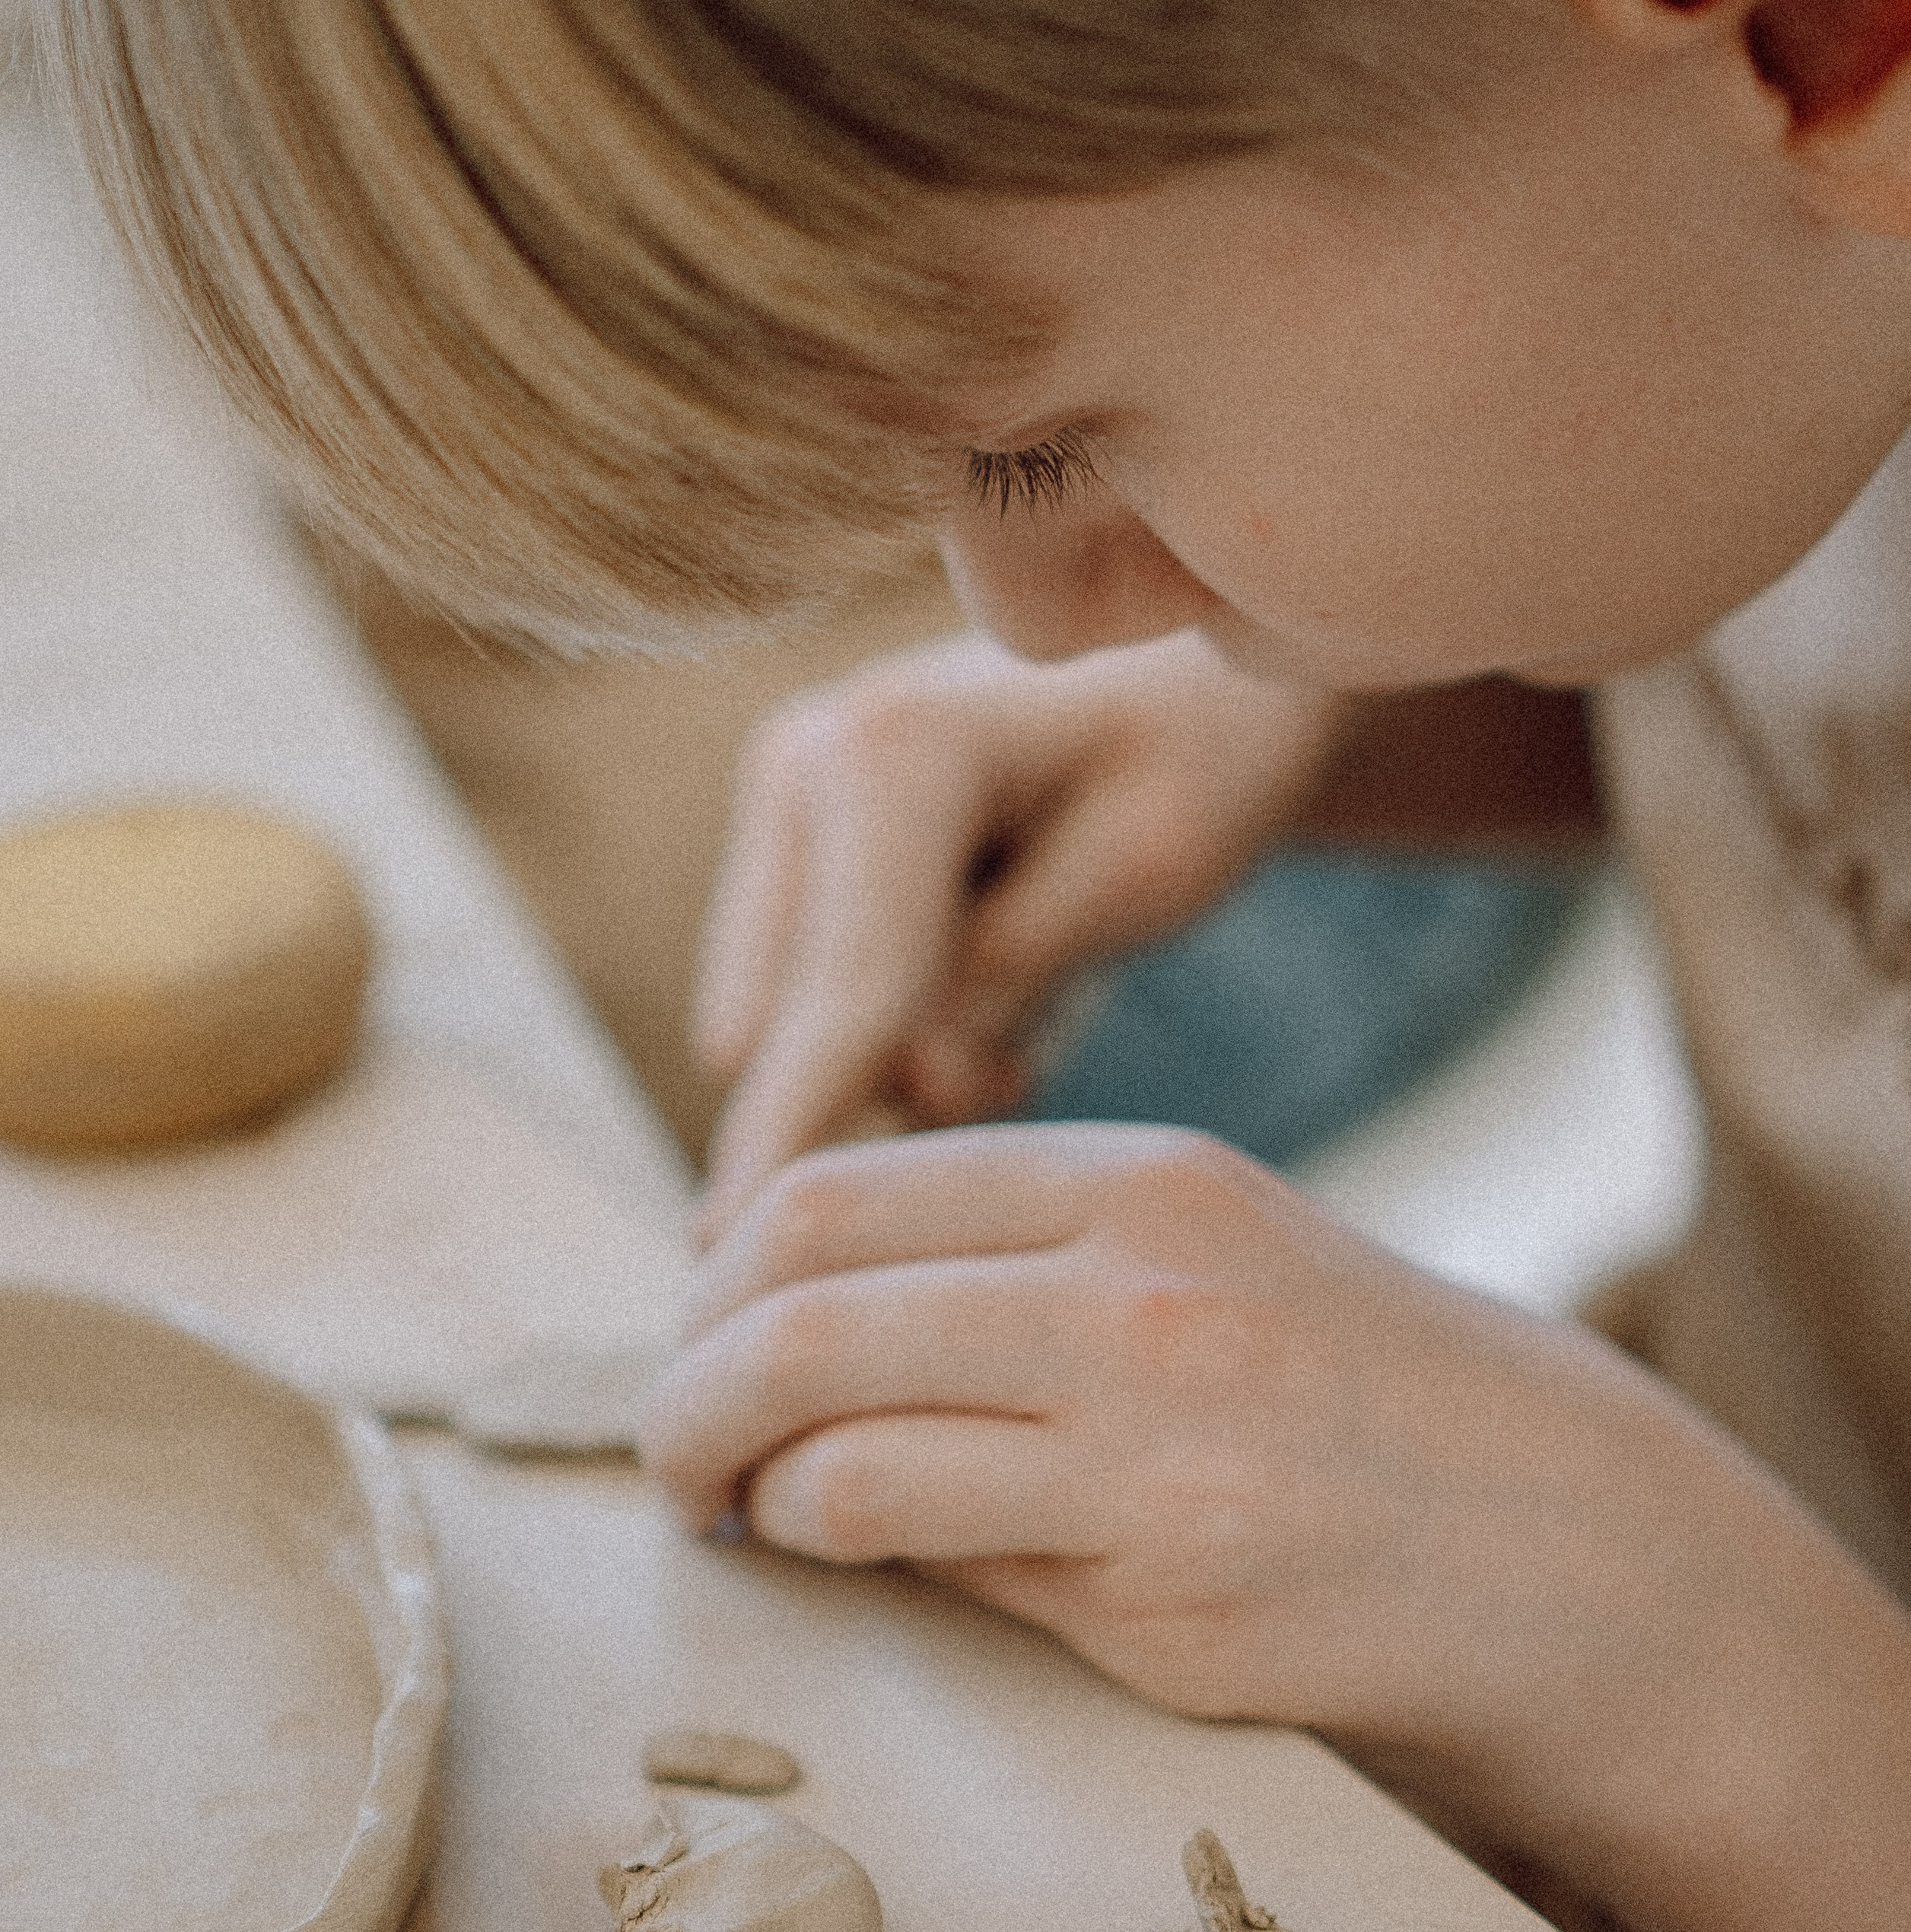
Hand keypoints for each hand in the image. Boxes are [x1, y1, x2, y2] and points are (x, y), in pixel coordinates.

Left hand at [644, 1121, 1834, 1842]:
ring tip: (728, 1510)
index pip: (838, 1192)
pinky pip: (930, 1557)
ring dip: (739, 1485)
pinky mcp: (1163, 1594)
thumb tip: (779, 1307)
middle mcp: (1137, 1292)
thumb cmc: (1342, 1391)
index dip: (720, 1270)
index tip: (698, 1328)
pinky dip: (848, 1553)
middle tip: (668, 1445)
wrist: (1549, 1539)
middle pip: (801, 1305)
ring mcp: (1151, 1447)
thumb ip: (1010, 1262)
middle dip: (688, 1386)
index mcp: (1137, 1182)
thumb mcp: (1198, 1254)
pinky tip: (852, 1557)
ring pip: (838, 1448)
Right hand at [692, 630, 1345, 1234]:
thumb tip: (909, 1083)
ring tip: (1024, 1013)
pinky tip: (985, 989)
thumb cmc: (1201, 759)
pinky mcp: (780, 839)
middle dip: (871, 1101)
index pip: (844, 995)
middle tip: (1015, 1079)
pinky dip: (885, 1030)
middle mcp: (804, 754)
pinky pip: (802, 997)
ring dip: (890, 1062)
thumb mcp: (1148, 872)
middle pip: (789, 1019)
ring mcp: (778, 791)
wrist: (1192, 668)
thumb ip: (1016, 980)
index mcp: (896, 750)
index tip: (731, 1263)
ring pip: (783, 1019)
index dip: (795, 1137)